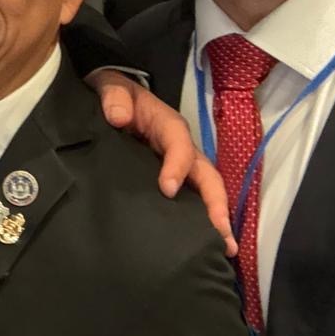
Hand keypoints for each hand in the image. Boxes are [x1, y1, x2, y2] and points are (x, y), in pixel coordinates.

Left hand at [88, 69, 235, 256]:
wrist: (110, 98)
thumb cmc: (114, 94)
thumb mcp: (110, 87)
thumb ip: (113, 97)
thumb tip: (118, 117)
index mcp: (167, 124)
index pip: (179, 144)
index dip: (177, 166)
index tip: (167, 190)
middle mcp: (181, 147)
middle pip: (205, 173)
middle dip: (215, 203)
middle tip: (220, 234)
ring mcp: (179, 164)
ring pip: (204, 190)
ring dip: (216, 218)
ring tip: (225, 248)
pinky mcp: (171, 178)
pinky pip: (191, 197)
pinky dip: (200, 220)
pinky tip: (205, 244)